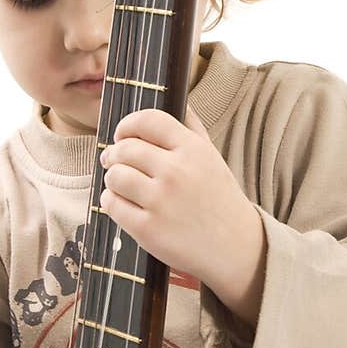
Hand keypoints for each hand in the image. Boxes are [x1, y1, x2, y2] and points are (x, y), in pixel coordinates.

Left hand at [99, 104, 265, 320]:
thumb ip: (192, 127)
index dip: (127, 124)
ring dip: (112, 178)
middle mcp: (176, 172)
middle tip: (113, 160)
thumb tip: (178, 100)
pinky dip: (111, 201)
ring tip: (120, 183)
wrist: (235, 247)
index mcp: (193, 150)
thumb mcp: (212, 157)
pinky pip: (112, 204)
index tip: (122, 134)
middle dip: (114, 153)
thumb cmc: (219, 199)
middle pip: (124, 148)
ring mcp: (161, 202)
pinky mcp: (148, 229)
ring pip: (115, 176)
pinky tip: (122, 203)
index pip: (147, 120)